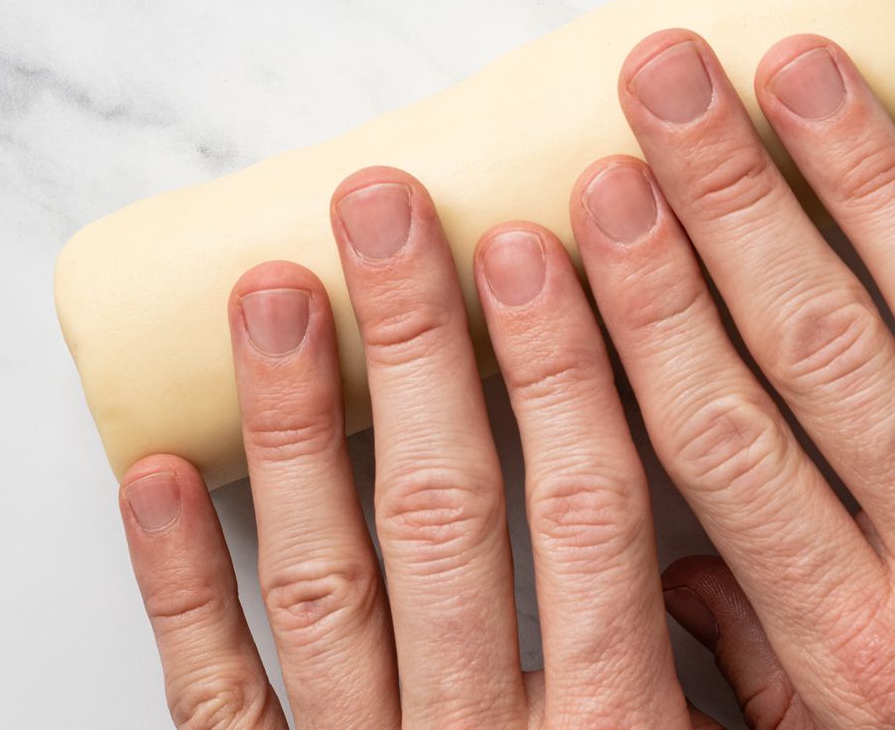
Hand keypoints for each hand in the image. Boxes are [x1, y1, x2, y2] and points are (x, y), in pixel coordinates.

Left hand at [118, 167, 718, 725]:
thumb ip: (741, 681)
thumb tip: (724, 555)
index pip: (588, 512)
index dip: (562, 369)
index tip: (532, 243)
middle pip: (445, 514)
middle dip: (415, 346)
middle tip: (385, 213)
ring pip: (324, 583)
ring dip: (292, 424)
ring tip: (271, 291)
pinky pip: (221, 698)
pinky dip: (179, 586)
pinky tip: (153, 477)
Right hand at [568, 30, 894, 726]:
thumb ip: (764, 672)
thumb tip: (669, 576)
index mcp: (868, 651)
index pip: (729, 441)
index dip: (656, 308)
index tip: (605, 210)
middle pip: (822, 348)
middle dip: (733, 199)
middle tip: (672, 88)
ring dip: (864, 181)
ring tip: (799, 75)